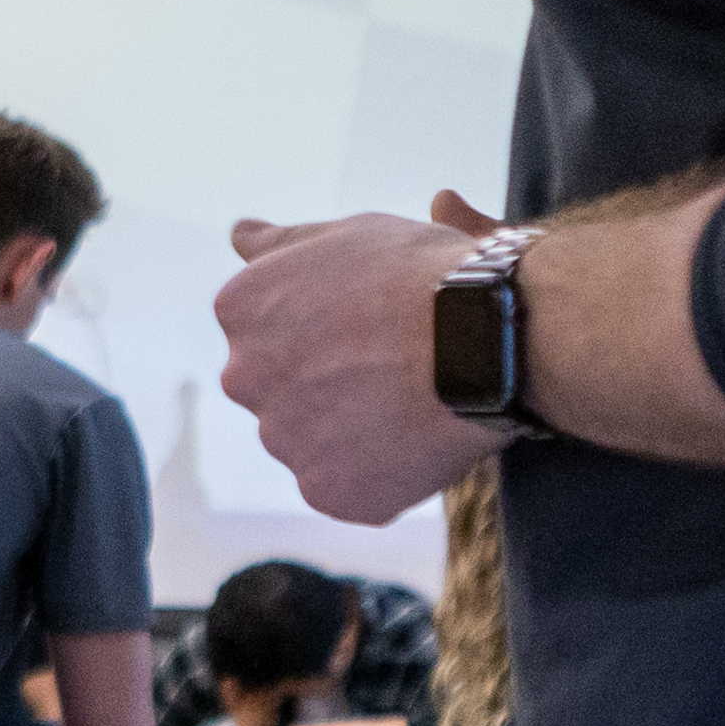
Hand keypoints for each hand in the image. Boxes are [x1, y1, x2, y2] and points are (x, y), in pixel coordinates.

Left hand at [215, 190, 506, 524]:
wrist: (484, 335)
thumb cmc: (423, 274)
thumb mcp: (348, 235)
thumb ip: (283, 244)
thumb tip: (240, 235)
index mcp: (240, 309)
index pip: (266, 335)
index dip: (326, 334)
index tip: (368, 327)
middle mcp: (243, 376)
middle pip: (282, 392)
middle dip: (327, 386)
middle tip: (391, 370)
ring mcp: (282, 438)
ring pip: (312, 444)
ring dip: (353, 434)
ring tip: (410, 405)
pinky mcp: (326, 490)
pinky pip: (348, 489)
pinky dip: (380, 477)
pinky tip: (416, 444)